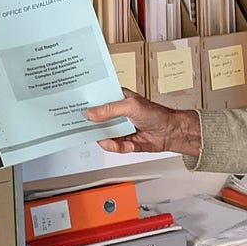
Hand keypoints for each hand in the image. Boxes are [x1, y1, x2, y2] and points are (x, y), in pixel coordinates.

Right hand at [85, 90, 201, 156]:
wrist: (172, 132)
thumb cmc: (157, 114)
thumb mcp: (131, 106)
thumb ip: (109, 110)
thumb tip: (91, 113)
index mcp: (117, 98)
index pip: (96, 99)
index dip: (85, 103)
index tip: (74, 107)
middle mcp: (116, 113)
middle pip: (95, 119)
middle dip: (91, 125)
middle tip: (85, 129)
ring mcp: (119, 127)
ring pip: (103, 135)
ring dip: (107, 139)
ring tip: (113, 141)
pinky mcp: (124, 141)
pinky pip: (114, 146)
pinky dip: (119, 147)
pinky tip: (128, 144)